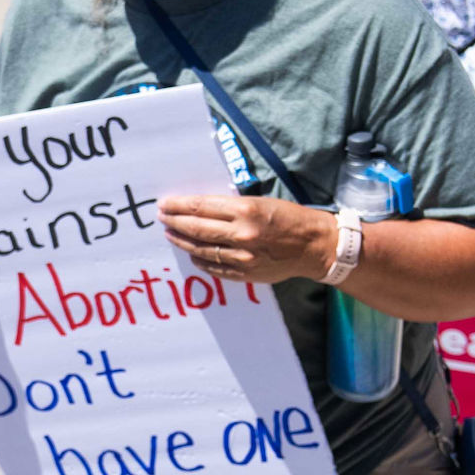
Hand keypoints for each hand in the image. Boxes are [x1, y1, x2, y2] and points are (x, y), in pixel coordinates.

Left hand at [160, 191, 330, 284]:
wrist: (313, 246)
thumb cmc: (289, 217)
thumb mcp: (261, 201)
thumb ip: (231, 207)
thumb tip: (199, 208)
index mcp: (246, 210)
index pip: (201, 207)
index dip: (178, 206)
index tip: (164, 204)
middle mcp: (242, 234)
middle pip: (196, 228)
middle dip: (174, 222)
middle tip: (162, 218)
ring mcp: (243, 257)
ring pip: (201, 249)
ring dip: (182, 241)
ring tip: (171, 234)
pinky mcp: (245, 273)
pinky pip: (214, 267)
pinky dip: (199, 259)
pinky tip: (192, 253)